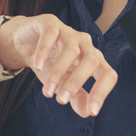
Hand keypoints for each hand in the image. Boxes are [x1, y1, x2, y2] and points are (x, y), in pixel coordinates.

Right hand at [0, 14, 117, 116]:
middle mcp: (86, 44)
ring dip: (59, 72)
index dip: (102, 92)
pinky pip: (51, 34)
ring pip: (71, 49)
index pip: (108, 74)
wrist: (28, 44)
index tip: (91, 112)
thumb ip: (77, 97)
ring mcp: (69, 32)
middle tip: (61, 101)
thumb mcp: (63, 83)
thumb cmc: (51, 64)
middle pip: (91, 61)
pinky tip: (37, 66)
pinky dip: (44, 51)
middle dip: (76, 82)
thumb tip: (86, 112)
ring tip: (47, 91)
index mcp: (94, 59)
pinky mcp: (51, 23)